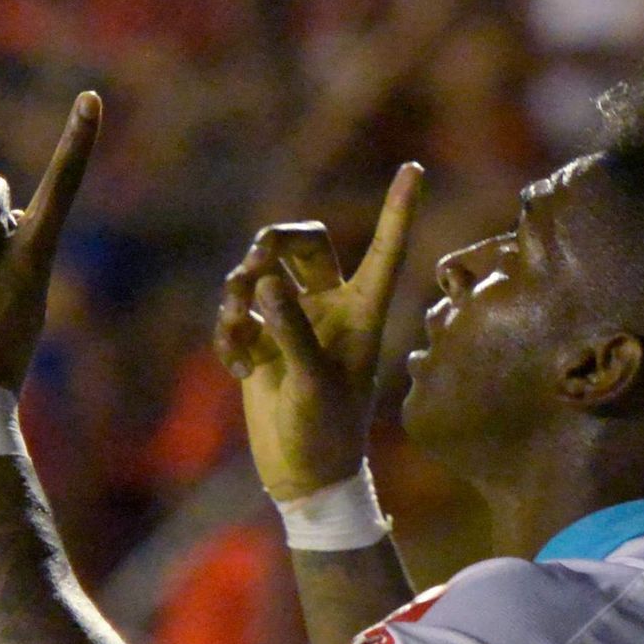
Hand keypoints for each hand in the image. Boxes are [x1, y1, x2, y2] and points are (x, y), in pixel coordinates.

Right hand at [214, 161, 420, 501]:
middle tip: (253, 269)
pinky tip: (237, 367)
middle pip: (301, 241)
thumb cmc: (325, 432)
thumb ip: (292, 329)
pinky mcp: (262, 338)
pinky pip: (237, 310)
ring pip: (259, 272)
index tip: (414, 168)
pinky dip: (229, 331)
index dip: (398, 209)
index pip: (385, 249)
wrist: (302, 476)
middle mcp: (332, 306)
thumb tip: (265, 280)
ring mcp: (294, 319)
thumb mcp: (312, 382)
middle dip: (270, 244)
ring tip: (235, 331)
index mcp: (364, 311)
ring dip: (238, 292)